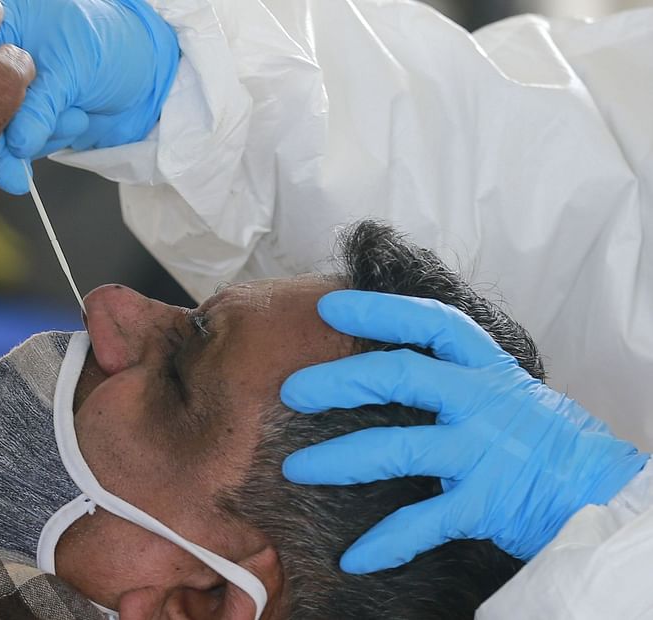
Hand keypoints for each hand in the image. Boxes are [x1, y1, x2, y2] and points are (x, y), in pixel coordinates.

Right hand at [0, 0, 179, 193]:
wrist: (151, 74)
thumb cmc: (113, 45)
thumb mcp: (73, 68)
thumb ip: (39, 106)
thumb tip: (14, 144)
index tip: (2, 130)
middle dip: (13, 127)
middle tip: (40, 131)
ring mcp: (9, 90)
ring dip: (39, 134)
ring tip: (73, 112)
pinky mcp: (24, 118)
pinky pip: (18, 145)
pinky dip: (47, 141)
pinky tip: (74, 119)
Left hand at [279, 290, 648, 573]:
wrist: (600, 491)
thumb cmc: (545, 439)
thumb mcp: (507, 392)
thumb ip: (455, 378)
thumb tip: (385, 368)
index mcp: (487, 369)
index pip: (431, 324)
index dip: (379, 312)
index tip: (330, 308)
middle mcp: (482, 401)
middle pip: (400, 375)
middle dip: (338, 381)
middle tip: (293, 392)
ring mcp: (482, 450)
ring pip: (396, 447)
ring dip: (338, 459)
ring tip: (296, 469)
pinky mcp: (485, 501)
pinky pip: (422, 522)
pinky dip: (386, 542)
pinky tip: (354, 557)